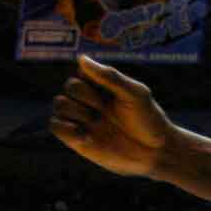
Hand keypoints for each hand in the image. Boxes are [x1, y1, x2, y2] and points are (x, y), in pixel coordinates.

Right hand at [50, 56, 173, 177]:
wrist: (155, 153)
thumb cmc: (149, 120)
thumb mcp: (134, 94)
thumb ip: (109, 76)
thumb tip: (80, 58)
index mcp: (103, 86)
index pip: (83, 72)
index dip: (93, 81)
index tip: (111, 93)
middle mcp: (90, 101)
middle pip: (69, 87)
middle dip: (86, 97)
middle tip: (104, 111)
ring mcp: (83, 119)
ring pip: (59, 104)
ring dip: (76, 111)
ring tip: (95, 122)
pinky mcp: (77, 139)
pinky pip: (55, 126)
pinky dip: (65, 127)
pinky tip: (86, 136)